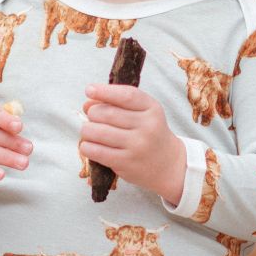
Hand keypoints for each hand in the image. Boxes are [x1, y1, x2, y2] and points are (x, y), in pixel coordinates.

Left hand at [81, 83, 185, 205]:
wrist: (168, 165)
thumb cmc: (149, 134)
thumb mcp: (143, 113)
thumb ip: (118, 103)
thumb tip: (88, 104)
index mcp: (152, 109)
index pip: (126, 96)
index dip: (104, 91)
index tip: (89, 90)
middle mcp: (147, 126)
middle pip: (105, 113)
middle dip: (92, 114)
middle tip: (93, 119)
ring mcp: (137, 146)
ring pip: (96, 131)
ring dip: (86, 131)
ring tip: (90, 133)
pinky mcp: (126, 163)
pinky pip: (96, 151)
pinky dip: (86, 147)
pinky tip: (90, 147)